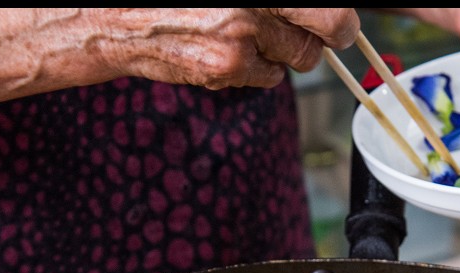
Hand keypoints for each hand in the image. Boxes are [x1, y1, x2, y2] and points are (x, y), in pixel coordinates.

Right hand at [93, 8, 360, 88]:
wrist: (119, 16)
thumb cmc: (180, 0)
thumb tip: (328, 13)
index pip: (329, 5)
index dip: (340, 15)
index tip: (340, 22)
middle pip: (332, 26)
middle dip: (333, 34)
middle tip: (331, 36)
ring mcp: (244, 30)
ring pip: (300, 57)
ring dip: (286, 51)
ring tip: (248, 33)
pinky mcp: (229, 65)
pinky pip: (269, 77)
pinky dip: (256, 70)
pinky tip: (225, 51)